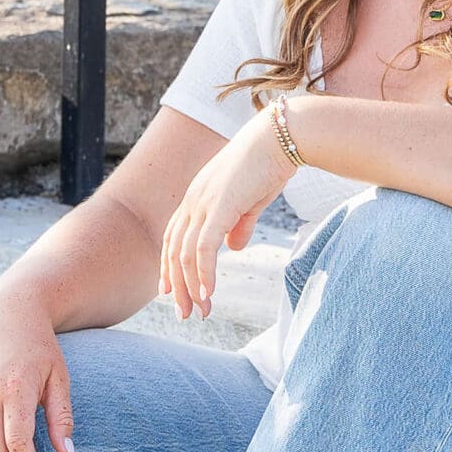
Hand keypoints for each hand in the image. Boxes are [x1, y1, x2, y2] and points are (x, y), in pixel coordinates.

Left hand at [160, 106, 293, 319]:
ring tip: (200, 311)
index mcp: (197, 196)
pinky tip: (207, 293)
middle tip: (185, 313)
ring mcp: (204, 203)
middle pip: (173, 250)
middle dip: (177, 286)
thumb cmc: (270, 164)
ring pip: (185, 255)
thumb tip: (234, 248)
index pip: (172, 237)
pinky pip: (203, 249)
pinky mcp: (220, 207)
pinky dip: (203, 273)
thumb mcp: (251, 200)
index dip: (168, 266)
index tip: (170, 292)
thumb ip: (239, 225)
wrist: (283, 137)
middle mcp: (193, 200)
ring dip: (191, 287)